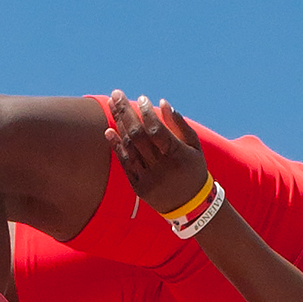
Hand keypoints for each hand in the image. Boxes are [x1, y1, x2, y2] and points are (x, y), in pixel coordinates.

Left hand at [103, 90, 208, 216]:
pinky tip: (109, 130)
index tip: (141, 98)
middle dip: (126, 112)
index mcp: (178, 156)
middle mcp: (162, 168)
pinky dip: (116, 146)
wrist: (190, 207)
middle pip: (139, 136)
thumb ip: (179, 124)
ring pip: (130, 148)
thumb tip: (162, 103)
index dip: (147, 114)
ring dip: (118, 124)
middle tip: (116, 94)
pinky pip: (125, 163)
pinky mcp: (139, 187)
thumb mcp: (194, 147)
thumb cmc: (193, 169)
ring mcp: (149, 179)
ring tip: (112, 105)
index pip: (158, 131)